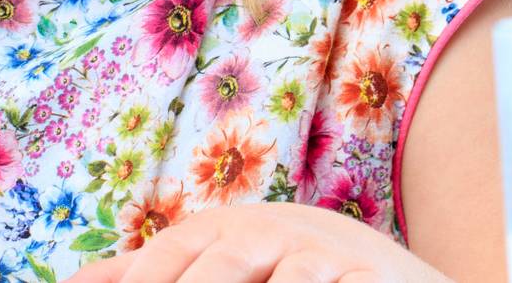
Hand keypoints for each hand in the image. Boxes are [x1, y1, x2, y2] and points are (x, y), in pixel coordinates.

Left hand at [62, 202, 451, 282]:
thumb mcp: (206, 258)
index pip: (166, 261)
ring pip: (288, 282)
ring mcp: (319, 257)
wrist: (373, 262)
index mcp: (215, 232)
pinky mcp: (367, 280)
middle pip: (223, 270)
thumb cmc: (267, 265)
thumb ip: (138, 273)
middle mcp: (266, 235)